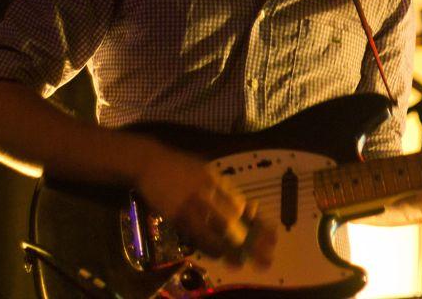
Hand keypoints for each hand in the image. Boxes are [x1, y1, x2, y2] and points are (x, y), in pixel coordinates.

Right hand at [136, 144, 275, 267]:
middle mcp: (208, 191)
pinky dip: (209, 245)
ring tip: (240, 260)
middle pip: (234, 218)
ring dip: (230, 246)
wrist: (150, 162)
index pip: (241, 204)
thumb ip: (223, 187)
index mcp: (217, 180)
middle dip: (250, 237)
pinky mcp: (177, 213)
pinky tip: (218, 253)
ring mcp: (192, 202)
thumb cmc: (179, 166)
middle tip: (263, 252)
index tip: (271, 233)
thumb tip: (241, 205)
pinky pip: (196, 233)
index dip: (257, 220)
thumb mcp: (205, 170)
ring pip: (216, 229)